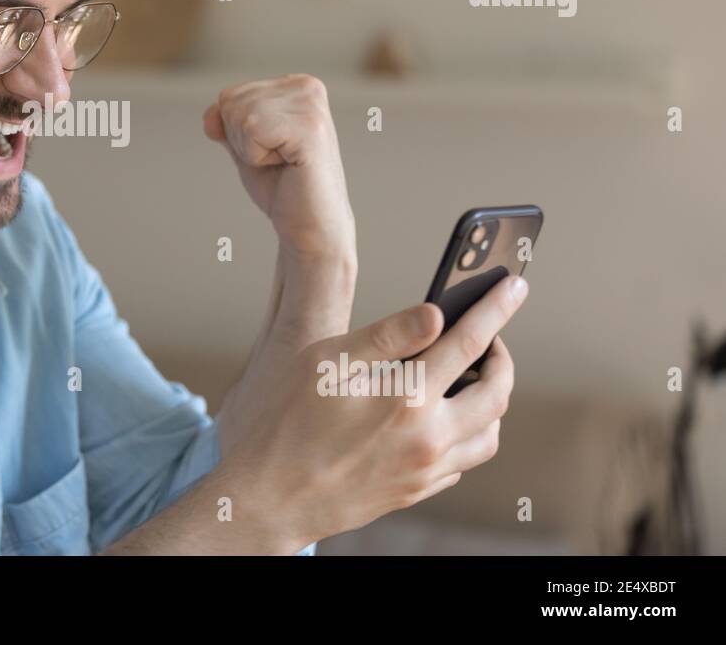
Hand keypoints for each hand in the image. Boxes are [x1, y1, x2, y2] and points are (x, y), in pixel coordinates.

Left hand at [203, 74, 354, 262]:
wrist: (310, 228)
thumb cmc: (283, 188)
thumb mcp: (245, 148)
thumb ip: (225, 125)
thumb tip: (211, 117)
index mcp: (296, 85)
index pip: (230, 96)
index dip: (237, 134)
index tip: (271, 152)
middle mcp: (307, 86)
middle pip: (231, 101)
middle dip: (242, 141)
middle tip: (277, 162)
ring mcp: (311, 105)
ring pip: (239, 114)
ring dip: (251, 150)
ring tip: (283, 163)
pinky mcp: (310, 127)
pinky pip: (251, 128)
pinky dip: (256, 156)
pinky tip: (287, 166)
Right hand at [217, 274, 526, 551]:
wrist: (267, 497)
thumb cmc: (285, 424)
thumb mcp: (326, 363)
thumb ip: (388, 336)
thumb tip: (437, 314)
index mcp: (407, 398)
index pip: (469, 342)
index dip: (496, 309)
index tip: (514, 286)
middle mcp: (427, 438)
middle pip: (496, 393)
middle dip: (502, 358)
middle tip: (491, 337)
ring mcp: (424, 471)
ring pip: (488, 436)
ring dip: (491, 402)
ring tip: (471, 379)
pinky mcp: (413, 492)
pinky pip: (462, 462)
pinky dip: (468, 435)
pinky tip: (443, 420)